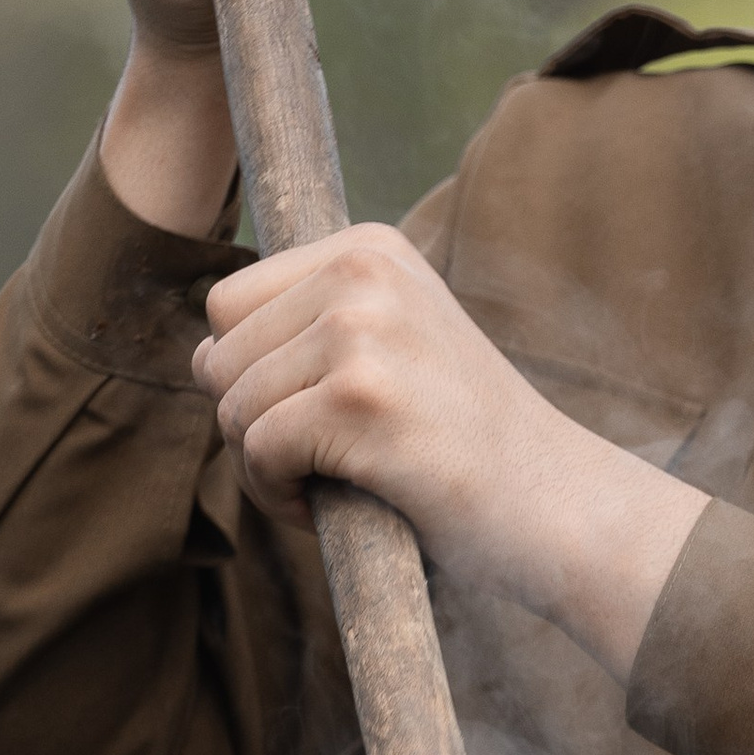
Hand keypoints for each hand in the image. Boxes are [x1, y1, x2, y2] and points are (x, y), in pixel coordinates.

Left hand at [193, 225, 706, 685]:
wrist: (555, 505)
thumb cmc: (465, 444)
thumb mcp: (398, 347)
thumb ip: (313, 328)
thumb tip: (198, 355)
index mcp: (371, 247)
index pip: (230, 303)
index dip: (252, 375)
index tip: (318, 417)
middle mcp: (363, 271)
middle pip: (217, 352)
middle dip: (250, 420)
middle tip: (318, 460)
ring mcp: (361, 330)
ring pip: (230, 404)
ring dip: (262, 465)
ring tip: (329, 484)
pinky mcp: (358, 398)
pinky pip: (256, 451)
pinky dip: (278, 496)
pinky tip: (329, 507)